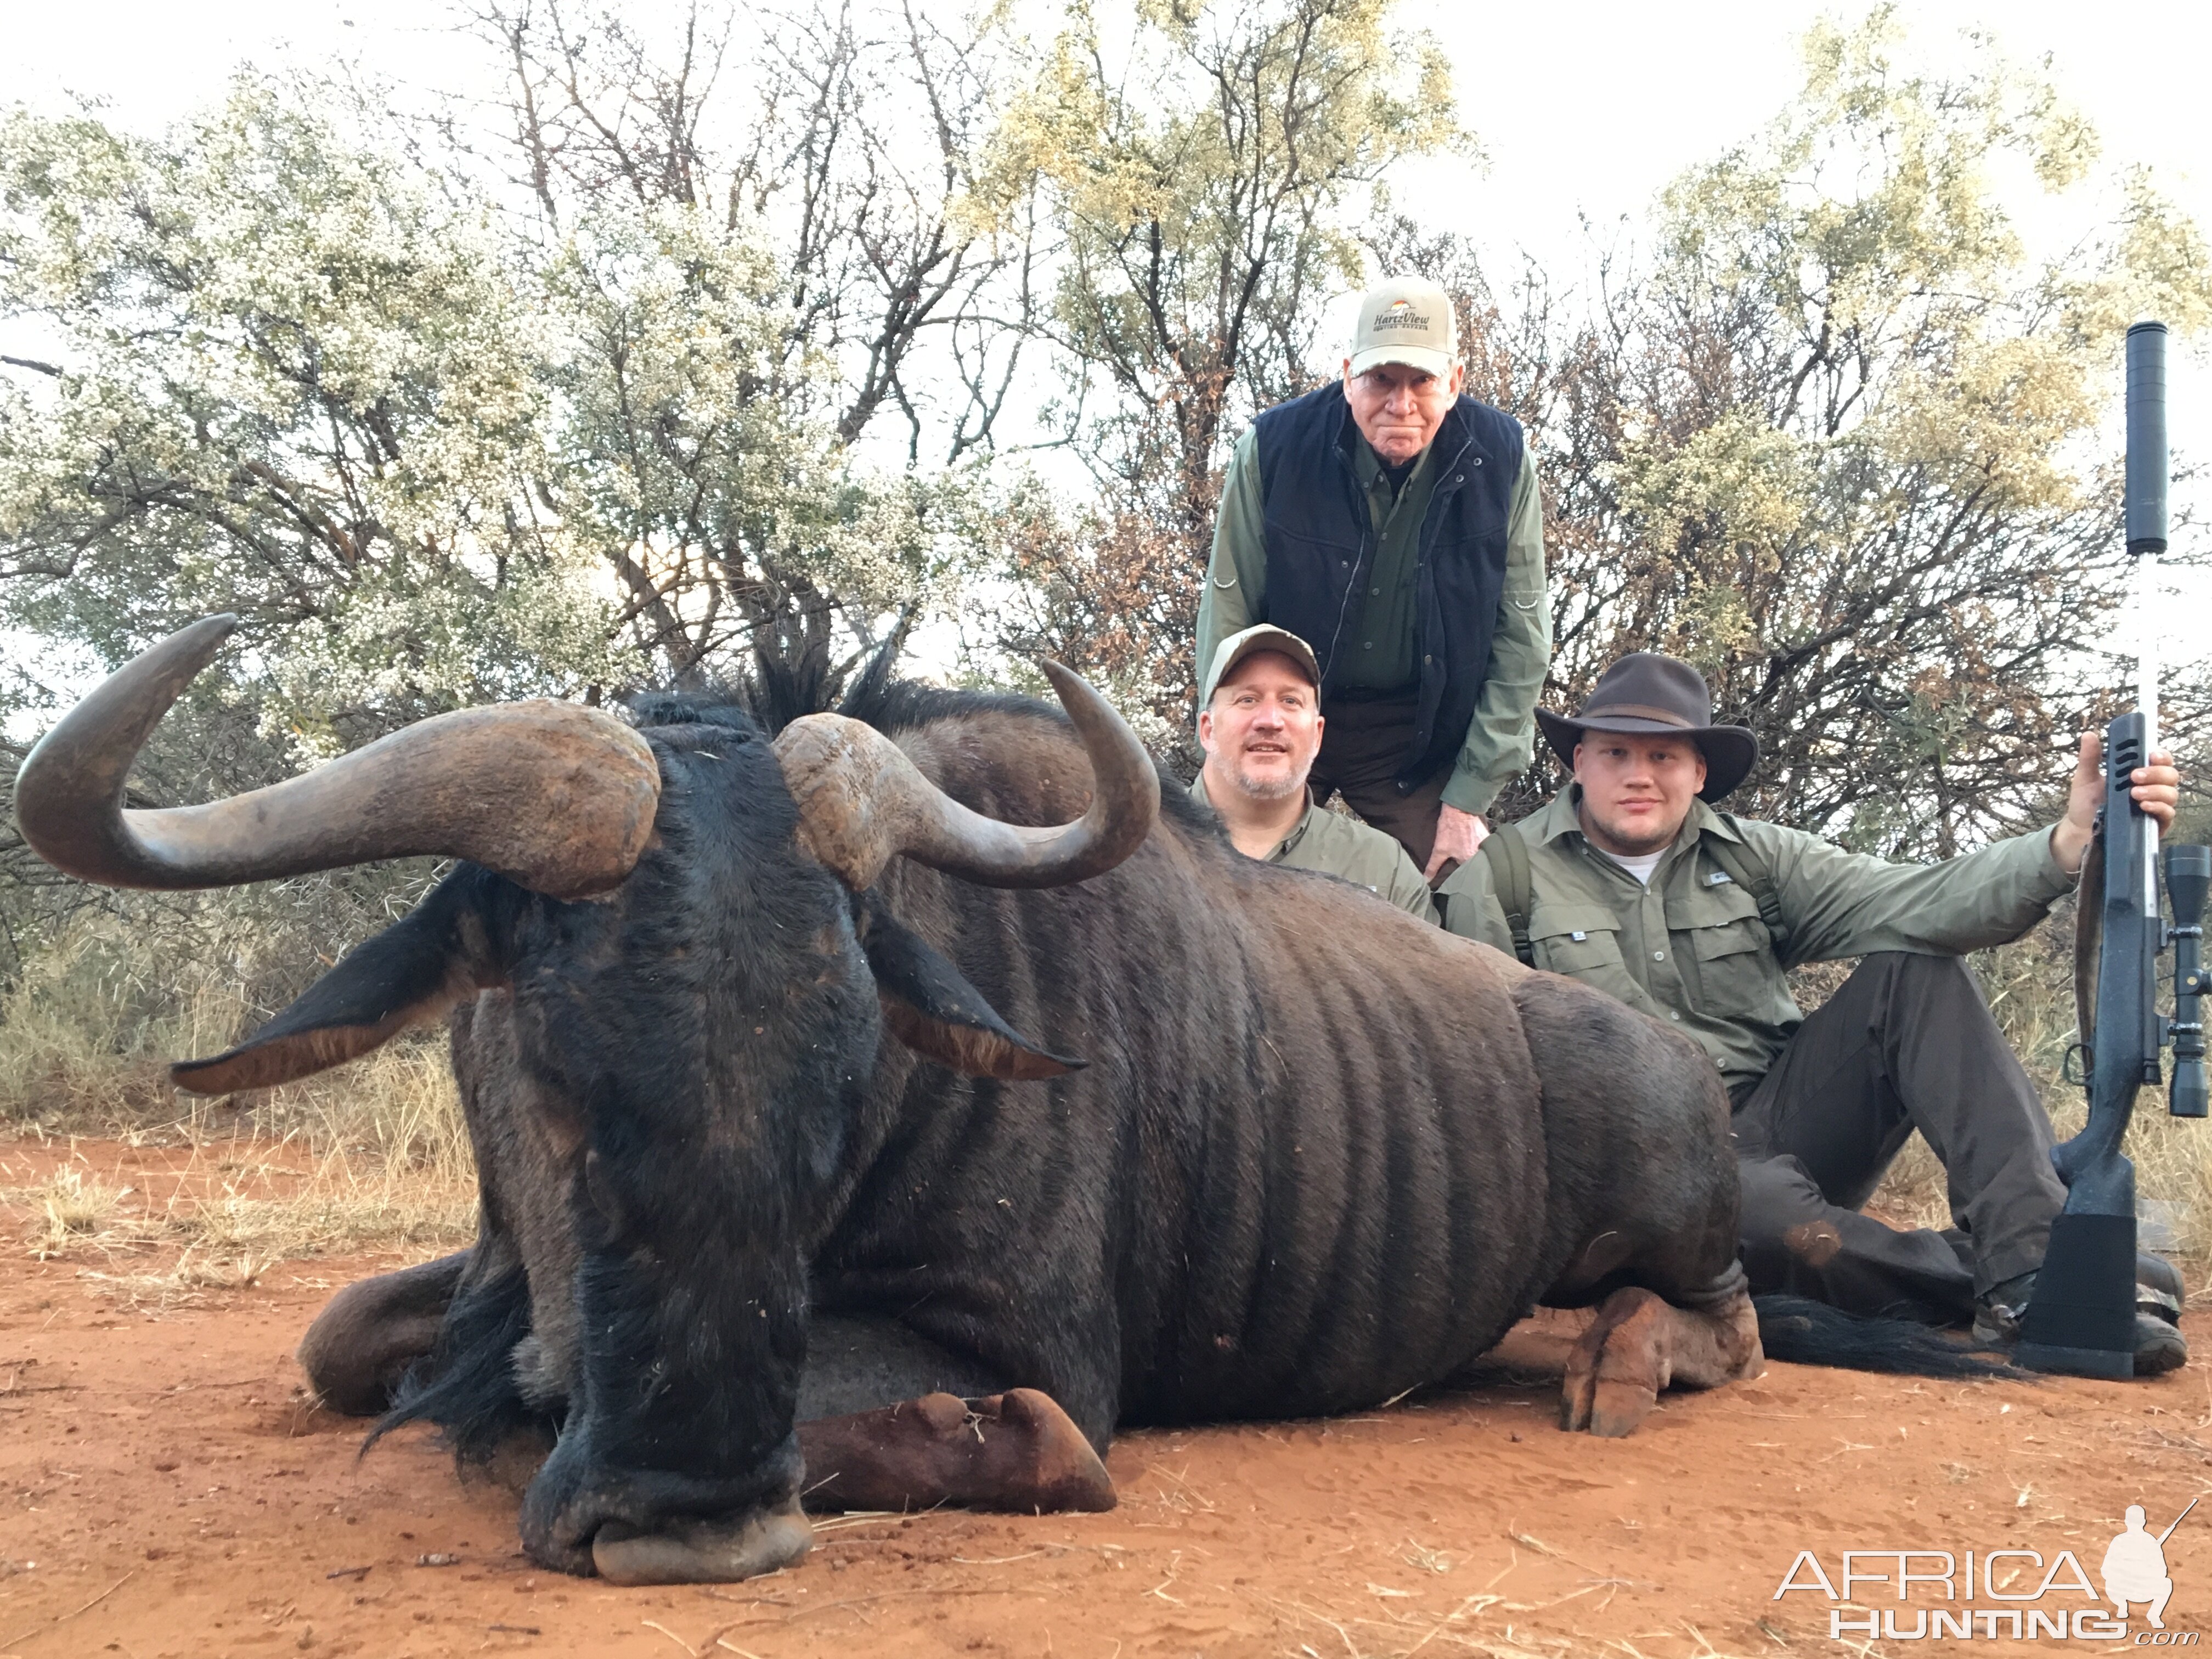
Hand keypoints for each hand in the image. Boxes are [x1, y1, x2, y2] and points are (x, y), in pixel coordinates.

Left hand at [1425, 804, 1488, 881]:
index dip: (1460, 875)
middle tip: (1458, 865)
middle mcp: (1482, 855)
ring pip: (1478, 857)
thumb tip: (1427, 880)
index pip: (1467, 875)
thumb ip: (1433, 866)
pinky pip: (1482, 848)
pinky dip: (1476, 849)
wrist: (1461, 808)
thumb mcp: (1439, 849)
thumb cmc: (1450, 828)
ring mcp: (1486, 845)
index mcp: (1471, 860)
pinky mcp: (1487, 837)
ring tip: (1463, 855)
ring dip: (1472, 858)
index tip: (1455, 876)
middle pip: (1474, 866)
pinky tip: (1469, 847)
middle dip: (1467, 867)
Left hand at [2050, 732, 2182, 874]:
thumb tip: (2088, 735)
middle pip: (2170, 775)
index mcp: (2139, 773)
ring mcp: (2155, 806)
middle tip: (2134, 776)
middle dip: (2155, 773)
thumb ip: (2090, 758)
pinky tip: (2144, 805)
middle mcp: (2151, 788)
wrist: (2080, 831)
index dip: (2161, 755)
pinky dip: (2158, 807)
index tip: (2151, 755)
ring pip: (2171, 794)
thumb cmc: (2086, 804)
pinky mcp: (2155, 824)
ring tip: (2134, 793)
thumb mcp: (2085, 779)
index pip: (2160, 760)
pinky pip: (2168, 814)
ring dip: (2156, 790)